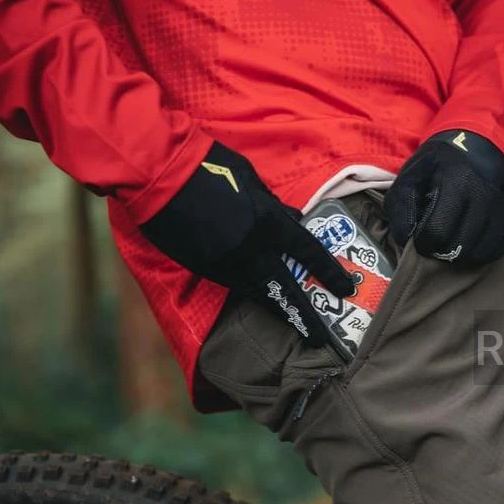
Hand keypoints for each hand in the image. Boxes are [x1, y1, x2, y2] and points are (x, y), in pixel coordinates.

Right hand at [139, 141, 355, 345]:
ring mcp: (225, 263)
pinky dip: (251, 294)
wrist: (158, 173)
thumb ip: (272, 203)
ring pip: (259, 295)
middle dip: (305, 317)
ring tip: (296, 328)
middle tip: (322, 339)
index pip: (308, 252)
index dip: (328, 272)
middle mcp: (251, 249)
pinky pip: (234, 286)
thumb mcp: (251, 178)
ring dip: (279, 312)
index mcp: (268, 222)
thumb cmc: (207, 164)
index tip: (345, 289)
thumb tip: (291, 218)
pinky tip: (263, 302)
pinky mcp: (203, 268)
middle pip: (285, 290)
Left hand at [384, 130, 503, 267]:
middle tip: (437, 243)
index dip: (424, 243)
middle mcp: (486, 194)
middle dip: (443, 252)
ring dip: (463, 256)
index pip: (438, 232)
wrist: (478, 142)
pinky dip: (485, 252)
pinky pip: (502, 247)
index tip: (422, 239)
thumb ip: (402, 207)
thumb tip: (406, 239)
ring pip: (483, 251)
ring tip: (453, 245)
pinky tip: (473, 244)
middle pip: (461, 246)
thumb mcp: (412, 175)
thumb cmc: (440, 163)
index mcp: (458, 181)